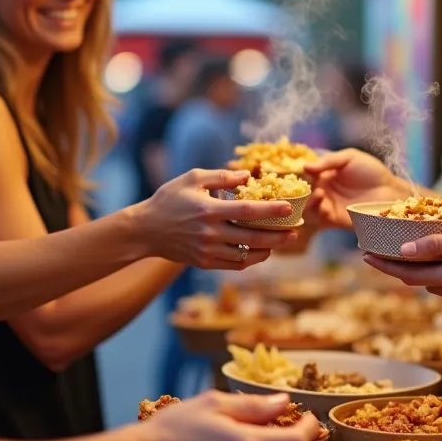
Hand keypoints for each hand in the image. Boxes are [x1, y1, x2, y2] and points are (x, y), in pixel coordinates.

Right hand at [137, 169, 297, 269]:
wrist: (145, 229)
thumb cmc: (170, 199)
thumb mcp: (192, 178)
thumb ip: (221, 177)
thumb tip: (248, 175)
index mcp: (209, 210)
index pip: (247, 211)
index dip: (270, 211)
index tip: (289, 208)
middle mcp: (210, 233)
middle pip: (253, 238)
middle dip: (278, 236)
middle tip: (296, 231)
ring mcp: (207, 250)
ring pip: (246, 255)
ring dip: (267, 250)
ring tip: (281, 241)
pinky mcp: (204, 262)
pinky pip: (234, 265)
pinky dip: (250, 259)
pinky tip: (261, 251)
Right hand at [303, 148, 409, 228]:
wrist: (390, 191)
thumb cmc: (372, 171)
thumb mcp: (350, 158)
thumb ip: (328, 161)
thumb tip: (305, 166)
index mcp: (325, 175)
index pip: (305, 176)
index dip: (300, 175)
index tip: (301, 172)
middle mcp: (323, 191)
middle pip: (302, 194)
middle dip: (301, 192)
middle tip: (307, 187)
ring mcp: (328, 206)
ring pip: (308, 208)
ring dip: (309, 202)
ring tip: (319, 194)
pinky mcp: (335, 220)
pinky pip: (320, 219)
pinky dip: (318, 213)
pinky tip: (324, 205)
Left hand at [360, 229, 441, 313]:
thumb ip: (438, 245)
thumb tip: (404, 250)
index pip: (407, 275)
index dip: (384, 266)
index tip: (365, 256)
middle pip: (422, 281)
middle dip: (404, 268)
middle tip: (387, 252)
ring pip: (440, 286)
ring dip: (432, 273)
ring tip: (430, 253)